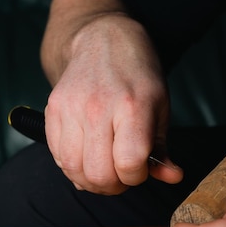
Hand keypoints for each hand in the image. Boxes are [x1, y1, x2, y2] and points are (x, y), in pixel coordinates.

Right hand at [43, 13, 182, 194]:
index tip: (139, 168)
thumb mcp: (159, 109)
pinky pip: (57, 156)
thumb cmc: (137, 77)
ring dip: (91, 180)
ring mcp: (71, 108)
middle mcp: (98, 107)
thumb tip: (172, 177)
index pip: (128, 163)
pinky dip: (72, 166)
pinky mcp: (52, 110)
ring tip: (103, 169)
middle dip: (114, 185)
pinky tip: (86, 157)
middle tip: (121, 174)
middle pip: (99, 173)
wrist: (103, 41)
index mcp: (132, 107)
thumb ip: (161, 149)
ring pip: (73, 169)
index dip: (136, 177)